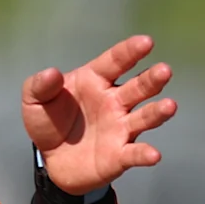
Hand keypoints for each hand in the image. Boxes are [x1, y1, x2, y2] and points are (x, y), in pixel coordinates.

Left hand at [23, 34, 176, 196]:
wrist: (51, 161)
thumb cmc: (48, 122)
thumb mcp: (34, 100)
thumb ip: (40, 85)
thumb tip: (52, 73)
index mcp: (96, 81)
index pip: (115, 62)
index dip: (130, 52)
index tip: (146, 42)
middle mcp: (114, 102)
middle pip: (138, 87)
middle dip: (152, 79)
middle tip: (165, 70)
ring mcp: (120, 128)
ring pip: (143, 117)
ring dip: (157, 112)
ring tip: (170, 106)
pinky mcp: (120, 155)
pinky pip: (134, 154)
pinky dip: (144, 154)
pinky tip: (153, 155)